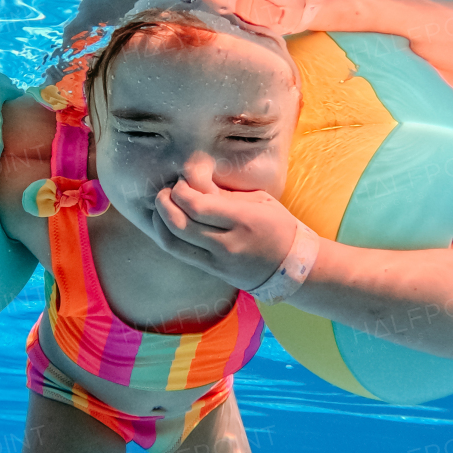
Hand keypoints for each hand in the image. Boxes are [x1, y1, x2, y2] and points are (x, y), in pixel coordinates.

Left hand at [149, 168, 300, 290]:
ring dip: (159, 222)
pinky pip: (180, 254)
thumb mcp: (257, 200)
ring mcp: (219, 262)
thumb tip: (192, 180)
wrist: (293, 266)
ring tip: (162, 207)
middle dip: (163, 204)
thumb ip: (223, 192)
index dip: (180, 191)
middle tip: (164, 192)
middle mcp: (228, 243)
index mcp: (243, 220)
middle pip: (179, 224)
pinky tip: (167, 224)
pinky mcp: (213, 272)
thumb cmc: (278, 226)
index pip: (197, 206)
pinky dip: (167, 237)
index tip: (181, 182)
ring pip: (173, 243)